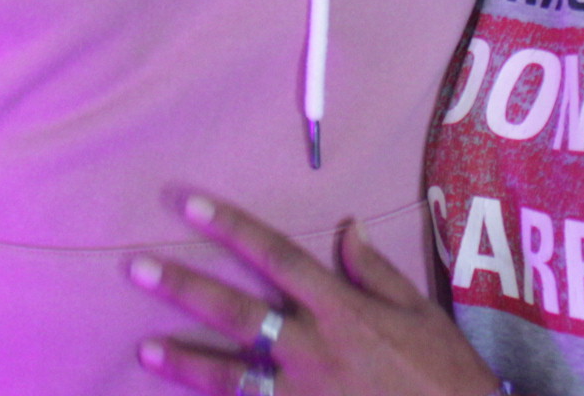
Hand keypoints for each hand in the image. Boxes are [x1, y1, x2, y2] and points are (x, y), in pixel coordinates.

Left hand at [129, 193, 502, 395]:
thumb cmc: (445, 372)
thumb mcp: (419, 310)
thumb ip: (375, 271)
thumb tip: (347, 227)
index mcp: (341, 309)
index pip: (275, 256)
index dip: (231, 228)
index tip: (189, 207)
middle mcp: (314, 348)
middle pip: (237, 312)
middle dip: (184, 288)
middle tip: (137, 268)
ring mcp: (304, 394)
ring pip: (232, 376)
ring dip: (185, 361)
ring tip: (146, 348)